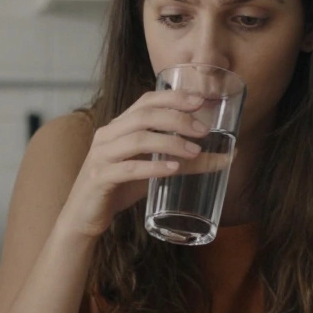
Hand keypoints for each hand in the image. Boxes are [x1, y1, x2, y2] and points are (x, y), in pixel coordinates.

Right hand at [56, 90, 206, 237]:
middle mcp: (108, 135)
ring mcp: (102, 156)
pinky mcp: (99, 178)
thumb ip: (184, 162)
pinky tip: (171, 169)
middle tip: (203, 130)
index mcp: (119, 127)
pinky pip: (128, 168)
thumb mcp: (154, 170)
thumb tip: (228, 157)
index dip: (174, 97)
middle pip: (144, 115)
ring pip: (137, 139)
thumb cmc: (119, 188)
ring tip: (194, 152)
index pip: (146, 101)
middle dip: (177, 119)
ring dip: (169, 143)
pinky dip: (152, 167)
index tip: (200, 101)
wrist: (85, 216)